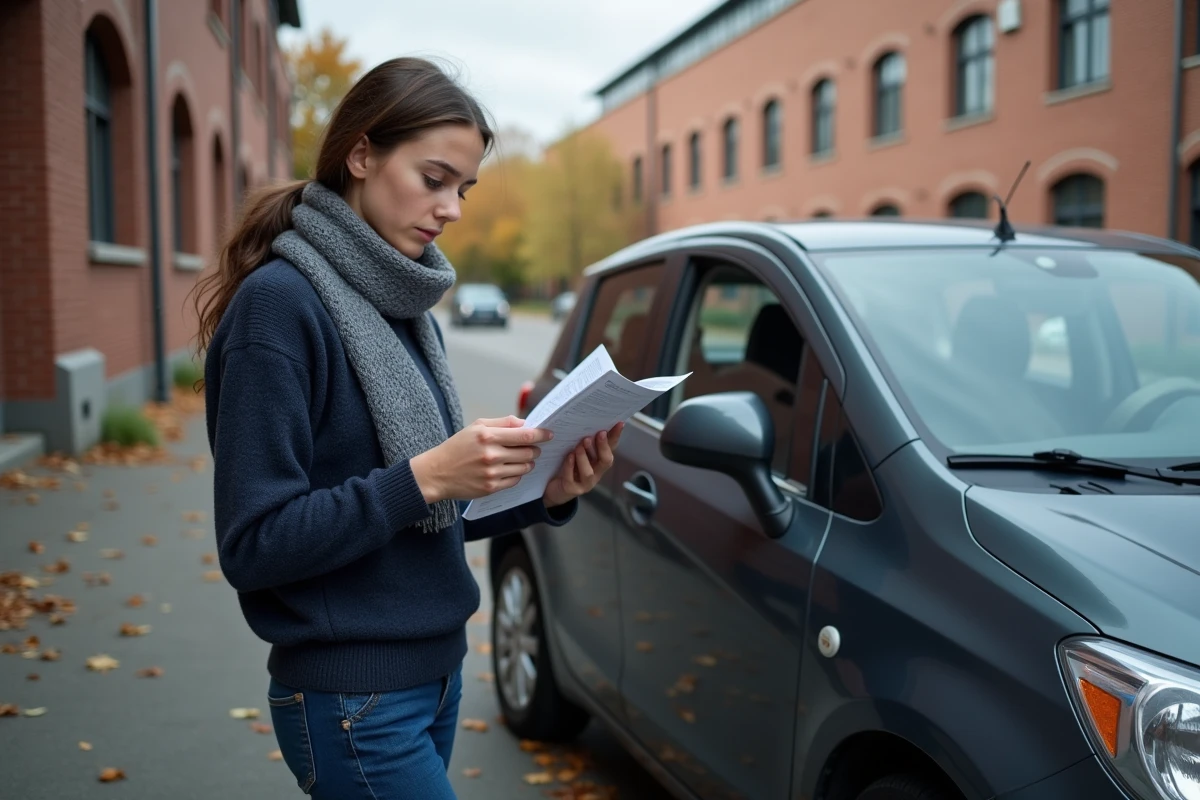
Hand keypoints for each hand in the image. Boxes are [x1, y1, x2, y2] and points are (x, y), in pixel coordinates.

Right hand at [410, 416, 552, 503]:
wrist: (437, 473)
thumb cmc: (457, 447)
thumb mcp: (476, 427)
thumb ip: (502, 422)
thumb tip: (524, 423)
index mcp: (488, 436)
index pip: (525, 435)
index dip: (541, 434)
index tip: (549, 434)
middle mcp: (491, 455)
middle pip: (528, 452)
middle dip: (535, 449)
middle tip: (533, 448)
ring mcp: (491, 473)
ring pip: (524, 468)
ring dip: (528, 463)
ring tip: (522, 459)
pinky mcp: (491, 488)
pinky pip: (515, 481)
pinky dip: (517, 474)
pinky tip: (510, 469)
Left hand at [543, 422, 623, 507]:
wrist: (553, 489)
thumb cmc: (568, 467)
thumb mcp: (578, 452)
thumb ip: (587, 441)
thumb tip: (594, 422)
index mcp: (599, 462)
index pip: (611, 448)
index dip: (616, 437)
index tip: (619, 423)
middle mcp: (595, 473)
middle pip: (606, 461)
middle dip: (603, 447)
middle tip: (599, 433)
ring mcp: (584, 483)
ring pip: (588, 473)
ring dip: (584, 458)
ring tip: (579, 446)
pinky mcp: (571, 489)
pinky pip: (571, 478)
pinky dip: (570, 466)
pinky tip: (568, 456)